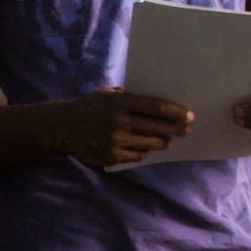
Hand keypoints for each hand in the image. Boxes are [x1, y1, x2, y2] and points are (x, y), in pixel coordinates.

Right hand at [56, 88, 191, 166]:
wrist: (60, 126)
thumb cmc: (86, 106)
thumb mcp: (105, 94)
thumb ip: (127, 95)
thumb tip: (153, 101)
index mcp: (120, 103)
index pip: (156, 108)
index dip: (176, 112)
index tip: (189, 115)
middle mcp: (119, 122)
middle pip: (158, 128)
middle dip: (176, 129)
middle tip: (186, 130)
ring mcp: (116, 141)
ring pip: (151, 145)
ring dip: (161, 142)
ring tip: (166, 140)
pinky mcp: (111, 156)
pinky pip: (136, 156)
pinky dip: (142, 152)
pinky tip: (142, 147)